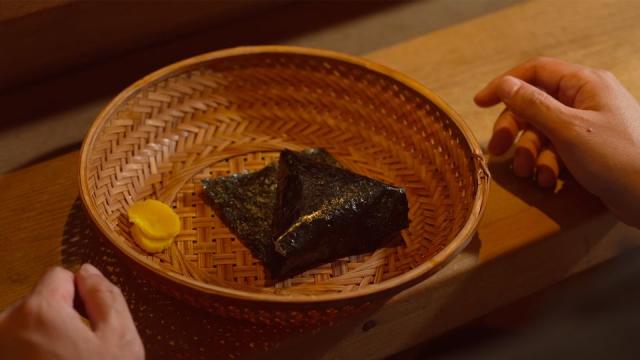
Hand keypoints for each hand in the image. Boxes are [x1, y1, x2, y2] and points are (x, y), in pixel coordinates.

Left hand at [0, 264, 143, 359]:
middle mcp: (5, 325)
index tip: (90, 322)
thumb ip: (106, 296)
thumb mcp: (119, 338)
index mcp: (38, 310)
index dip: (81, 294)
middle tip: (79, 345)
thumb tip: (88, 272)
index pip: (59, 275)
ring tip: (64, 357)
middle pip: (40, 298)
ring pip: (28, 322)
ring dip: (44, 333)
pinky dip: (32, 349)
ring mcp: (0, 347)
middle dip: (60, 314)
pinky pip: (18, 342)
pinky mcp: (2, 358)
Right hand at [475, 57, 639, 227]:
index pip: (536, 71)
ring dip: (531, 152)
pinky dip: (547, 163)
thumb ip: (533, 105)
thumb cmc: (615, 157)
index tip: (480, 104)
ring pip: (542, 131)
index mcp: (584, 84)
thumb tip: (504, 84)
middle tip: (498, 149)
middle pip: (534, 104)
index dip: (505, 85)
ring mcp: (586, 125)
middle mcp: (584, 99)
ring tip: (531, 173)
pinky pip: (555, 149)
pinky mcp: (587, 149)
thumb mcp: (568, 130)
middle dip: (515, 129)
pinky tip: (549, 181)